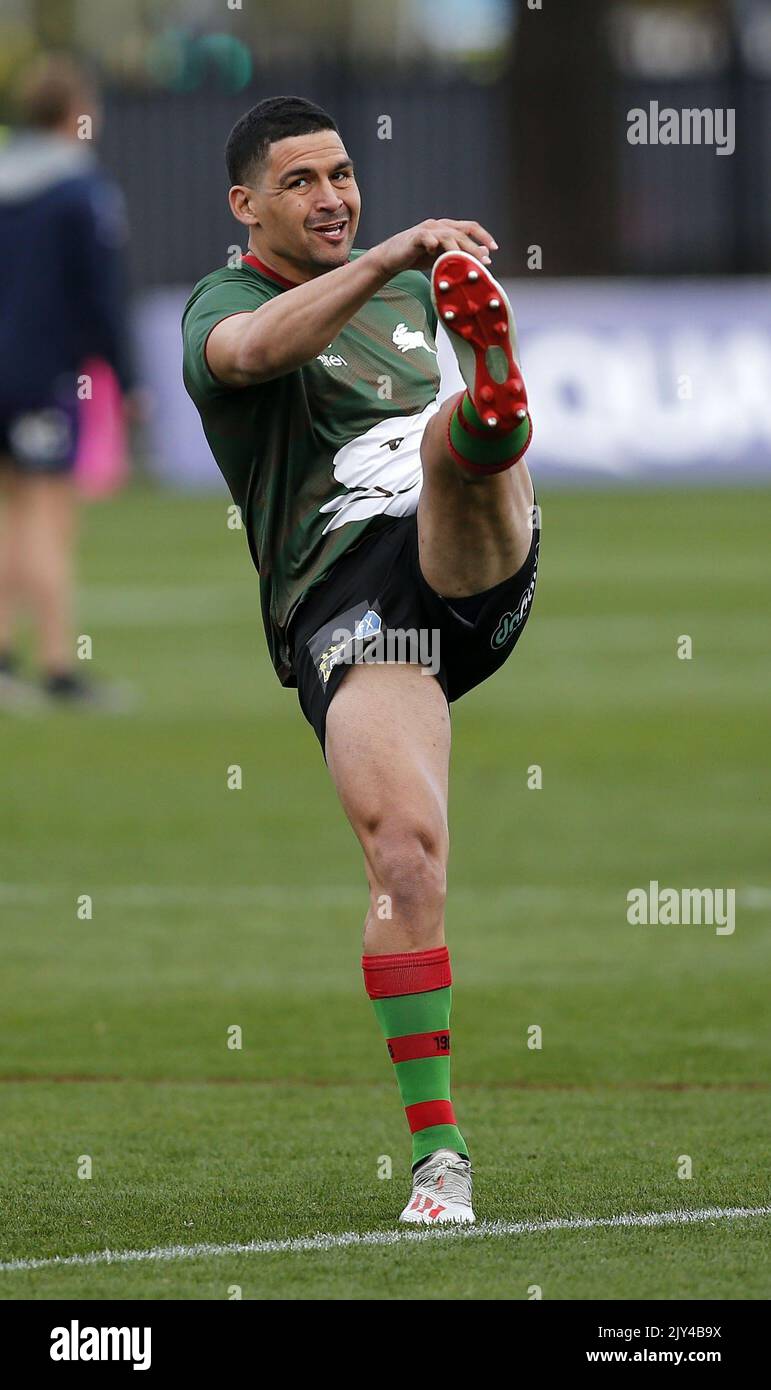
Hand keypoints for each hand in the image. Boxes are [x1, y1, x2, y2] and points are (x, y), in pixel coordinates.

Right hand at [370, 218, 497, 277]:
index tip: (494, 249)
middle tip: (484, 261)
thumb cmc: (417, 256)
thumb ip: (460, 254)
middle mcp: (439, 225)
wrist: (392, 258)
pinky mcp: (415, 236)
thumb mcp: (442, 256)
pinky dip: (432, 243)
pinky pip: (426, 237)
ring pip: (447, 235)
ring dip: (458, 248)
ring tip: (465, 261)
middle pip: (461, 232)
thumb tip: (484, 256)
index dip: (483, 236)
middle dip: (474, 246)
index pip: (470, 227)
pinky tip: (435, 252)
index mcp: (447, 228)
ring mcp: (427, 230)